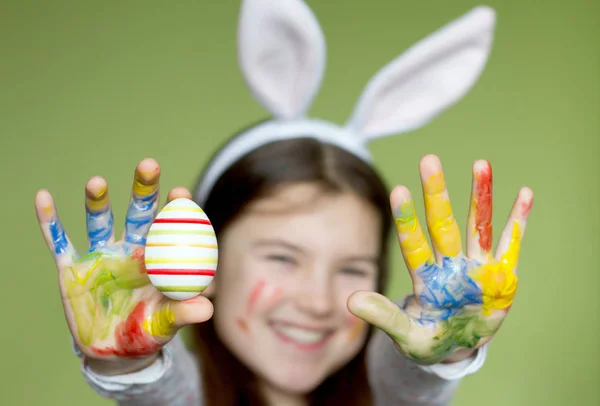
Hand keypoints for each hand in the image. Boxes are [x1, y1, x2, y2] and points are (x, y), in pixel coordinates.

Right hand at [35, 159, 212, 372]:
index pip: (170, 226)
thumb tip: (206, 310)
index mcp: (157, 257)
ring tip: (96, 182)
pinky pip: (60, 242)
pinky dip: (50, 222)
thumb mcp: (166, 324)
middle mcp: (129, 248)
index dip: (175, 208)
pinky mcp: (72, 268)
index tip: (181, 192)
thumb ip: (183, 313)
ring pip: (99, 222)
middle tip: (149, 165)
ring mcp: (100, 256)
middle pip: (139, 213)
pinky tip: (43, 198)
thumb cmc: (149, 330)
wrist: (116, 351)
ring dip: (97, 201)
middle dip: (144, 190)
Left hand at [348, 154, 532, 364]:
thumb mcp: (406, 334)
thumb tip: (350, 301)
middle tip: (428, 160)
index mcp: (425, 278)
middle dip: (436, 194)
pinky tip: (525, 194)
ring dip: (480, 196)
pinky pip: (510, 245)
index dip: (406, 220)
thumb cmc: (427, 338)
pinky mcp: (501, 275)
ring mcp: (476, 267)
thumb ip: (384, 317)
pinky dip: (518, 222)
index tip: (398, 191)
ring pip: (477, 225)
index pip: (413, 244)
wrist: (456, 346)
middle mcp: (449, 265)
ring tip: (481, 164)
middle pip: (442, 224)